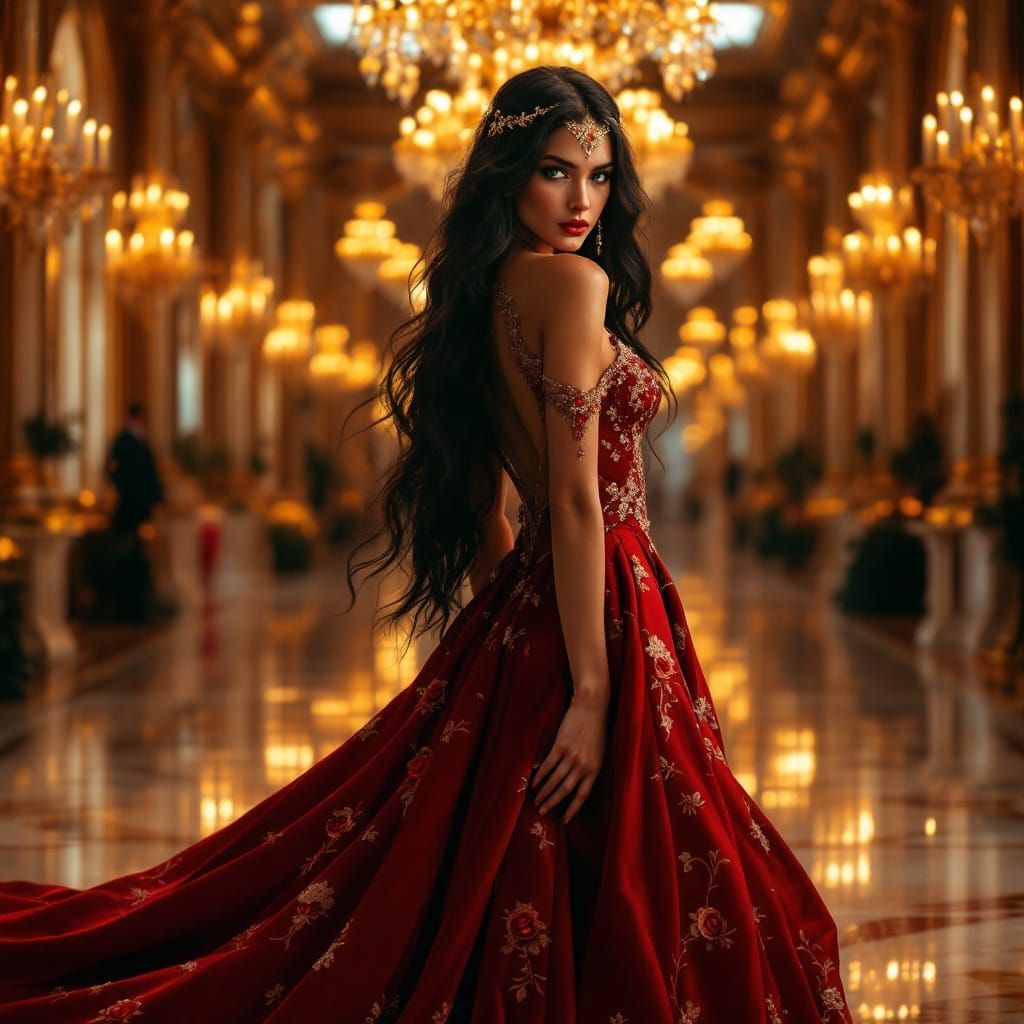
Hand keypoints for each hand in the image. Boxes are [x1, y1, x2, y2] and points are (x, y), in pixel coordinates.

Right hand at [533, 690, 607, 823]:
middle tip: (543, 812)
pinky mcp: (560, 746)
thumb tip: (577, 782)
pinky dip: (540, 775)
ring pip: (556, 780)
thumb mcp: (599, 752)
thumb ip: (589, 768)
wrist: (592, 706)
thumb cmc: (597, 728)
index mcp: (595, 769)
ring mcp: (571, 756)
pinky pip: (548, 765)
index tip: (565, 820)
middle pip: (566, 790)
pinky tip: (534, 782)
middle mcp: (584, 766)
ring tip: (536, 800)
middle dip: (553, 803)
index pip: (583, 795)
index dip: (573, 809)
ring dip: (545, 792)